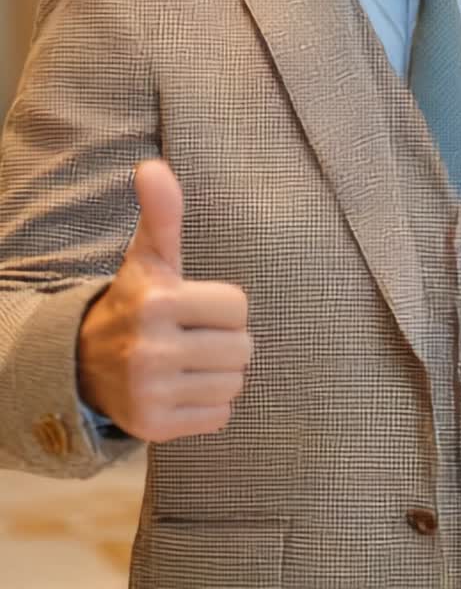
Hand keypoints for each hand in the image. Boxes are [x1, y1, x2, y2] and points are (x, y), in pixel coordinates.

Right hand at [77, 159, 251, 442]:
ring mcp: (150, 392)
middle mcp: (151, 350)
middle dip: (224, 341)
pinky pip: (220, 417)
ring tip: (187, 361)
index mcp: (157, 302)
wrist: (86, 361)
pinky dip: (208, 406)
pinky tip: (180, 388)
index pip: (238, 307)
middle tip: (192, 335)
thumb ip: (162, 212)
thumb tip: (153, 166)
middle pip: (242, 348)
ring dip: (218, 374)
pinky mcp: (153, 428)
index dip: (222, 306)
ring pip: (234, 384)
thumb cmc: (136, 299)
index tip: (194, 305)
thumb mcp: (148, 256)